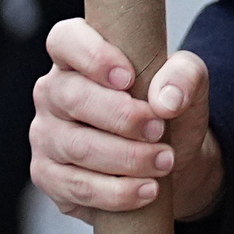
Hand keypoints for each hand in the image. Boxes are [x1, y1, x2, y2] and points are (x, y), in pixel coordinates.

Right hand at [30, 18, 222, 224]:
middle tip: (159, 129)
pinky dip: (116, 192)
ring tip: (164, 161)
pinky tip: (146, 190)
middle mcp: (53, 92)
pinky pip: (76, 187)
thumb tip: (166, 100)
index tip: (128, 78)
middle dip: (123, 117)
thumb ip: (184, 75)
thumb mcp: (188, 82)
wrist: (169, 159)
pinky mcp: (49, 176)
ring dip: (127, 158)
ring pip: (77, 147)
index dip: (92, 56)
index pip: (65, 40)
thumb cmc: (167, 109)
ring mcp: (46, 135)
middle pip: (73, 98)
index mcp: (77, 56)